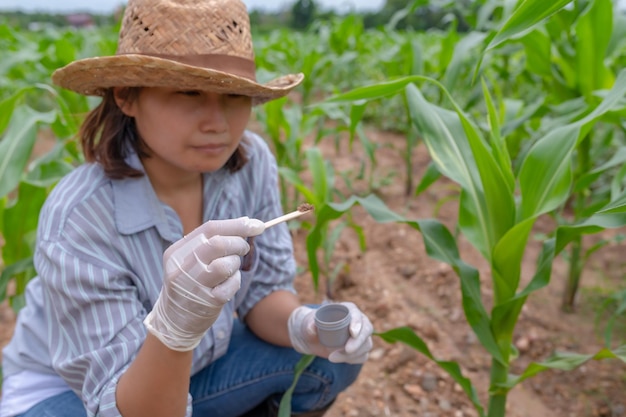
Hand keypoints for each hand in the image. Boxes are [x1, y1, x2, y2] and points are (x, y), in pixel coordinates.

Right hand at [144, 217, 264, 350]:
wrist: (174, 320)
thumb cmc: (190, 283)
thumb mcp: (191, 260)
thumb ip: (213, 241)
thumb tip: (248, 223)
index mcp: (177, 252)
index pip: (210, 229)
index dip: (236, 225)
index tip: (257, 225)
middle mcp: (182, 267)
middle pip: (218, 244)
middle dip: (239, 243)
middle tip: (244, 248)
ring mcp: (193, 285)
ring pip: (226, 264)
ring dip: (235, 264)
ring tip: (230, 269)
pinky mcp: (207, 302)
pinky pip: (232, 284)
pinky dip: (235, 282)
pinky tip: (227, 285)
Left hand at [288, 302, 372, 363]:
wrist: (314, 337)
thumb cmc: (313, 325)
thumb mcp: (308, 323)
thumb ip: (309, 324)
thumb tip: (312, 328)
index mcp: (347, 310)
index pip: (356, 314)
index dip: (357, 322)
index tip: (352, 333)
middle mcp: (358, 321)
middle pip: (366, 329)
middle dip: (359, 341)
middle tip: (347, 350)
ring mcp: (361, 335)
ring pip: (366, 345)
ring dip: (352, 354)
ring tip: (331, 357)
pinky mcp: (360, 349)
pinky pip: (362, 356)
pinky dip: (352, 360)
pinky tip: (338, 359)